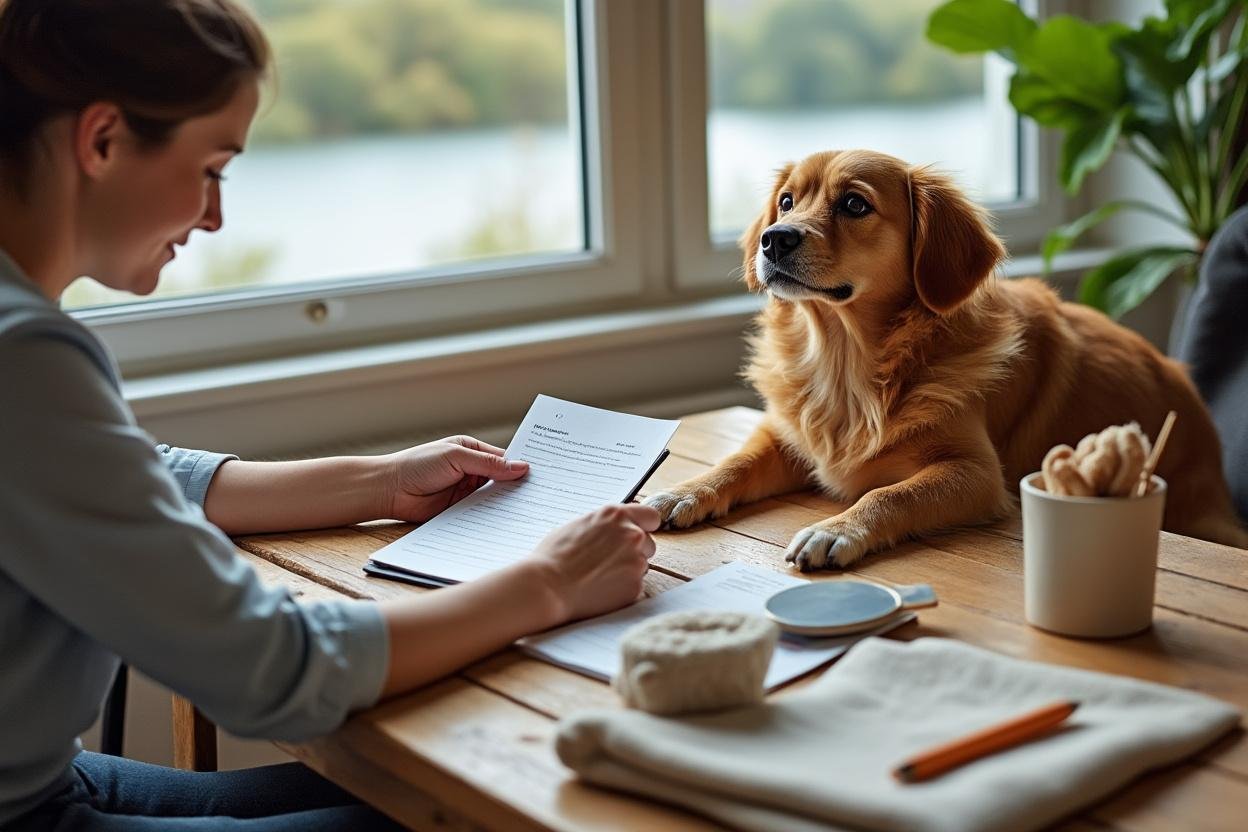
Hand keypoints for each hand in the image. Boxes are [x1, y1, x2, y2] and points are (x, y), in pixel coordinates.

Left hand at [384, 436, 528, 522]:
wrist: (389, 490)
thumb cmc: (417, 465)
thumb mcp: (456, 457)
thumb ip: (489, 463)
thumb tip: (521, 467)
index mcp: (472, 451)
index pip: (504, 458)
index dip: (522, 466)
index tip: (543, 474)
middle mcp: (472, 471)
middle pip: (502, 480)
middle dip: (518, 486)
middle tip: (542, 495)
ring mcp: (466, 492)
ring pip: (494, 499)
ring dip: (506, 504)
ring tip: (529, 510)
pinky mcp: (460, 511)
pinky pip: (481, 514)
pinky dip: (491, 518)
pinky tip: (506, 523)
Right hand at [525, 503, 660, 625]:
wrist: (548, 587)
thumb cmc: (554, 556)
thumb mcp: (579, 525)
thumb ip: (604, 525)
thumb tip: (613, 530)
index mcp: (616, 515)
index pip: (651, 516)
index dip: (645, 527)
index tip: (640, 534)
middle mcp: (632, 535)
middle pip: (649, 543)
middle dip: (634, 551)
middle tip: (610, 561)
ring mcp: (636, 561)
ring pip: (641, 566)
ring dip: (628, 571)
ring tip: (600, 576)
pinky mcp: (635, 586)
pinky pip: (634, 586)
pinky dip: (622, 589)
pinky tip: (600, 589)